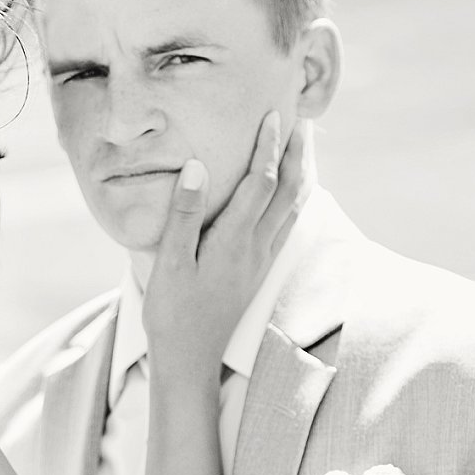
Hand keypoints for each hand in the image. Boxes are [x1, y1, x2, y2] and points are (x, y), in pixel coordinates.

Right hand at [143, 113, 309, 377]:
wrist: (190, 361)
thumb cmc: (172, 313)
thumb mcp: (170, 263)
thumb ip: (185, 214)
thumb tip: (199, 167)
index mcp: (235, 241)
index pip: (261, 182)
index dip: (268, 146)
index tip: (274, 114)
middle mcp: (257, 249)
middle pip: (289, 191)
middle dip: (297, 154)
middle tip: (303, 120)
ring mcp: (260, 262)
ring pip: (293, 209)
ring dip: (301, 174)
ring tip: (303, 148)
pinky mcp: (257, 273)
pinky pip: (286, 226)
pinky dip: (294, 200)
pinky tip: (290, 195)